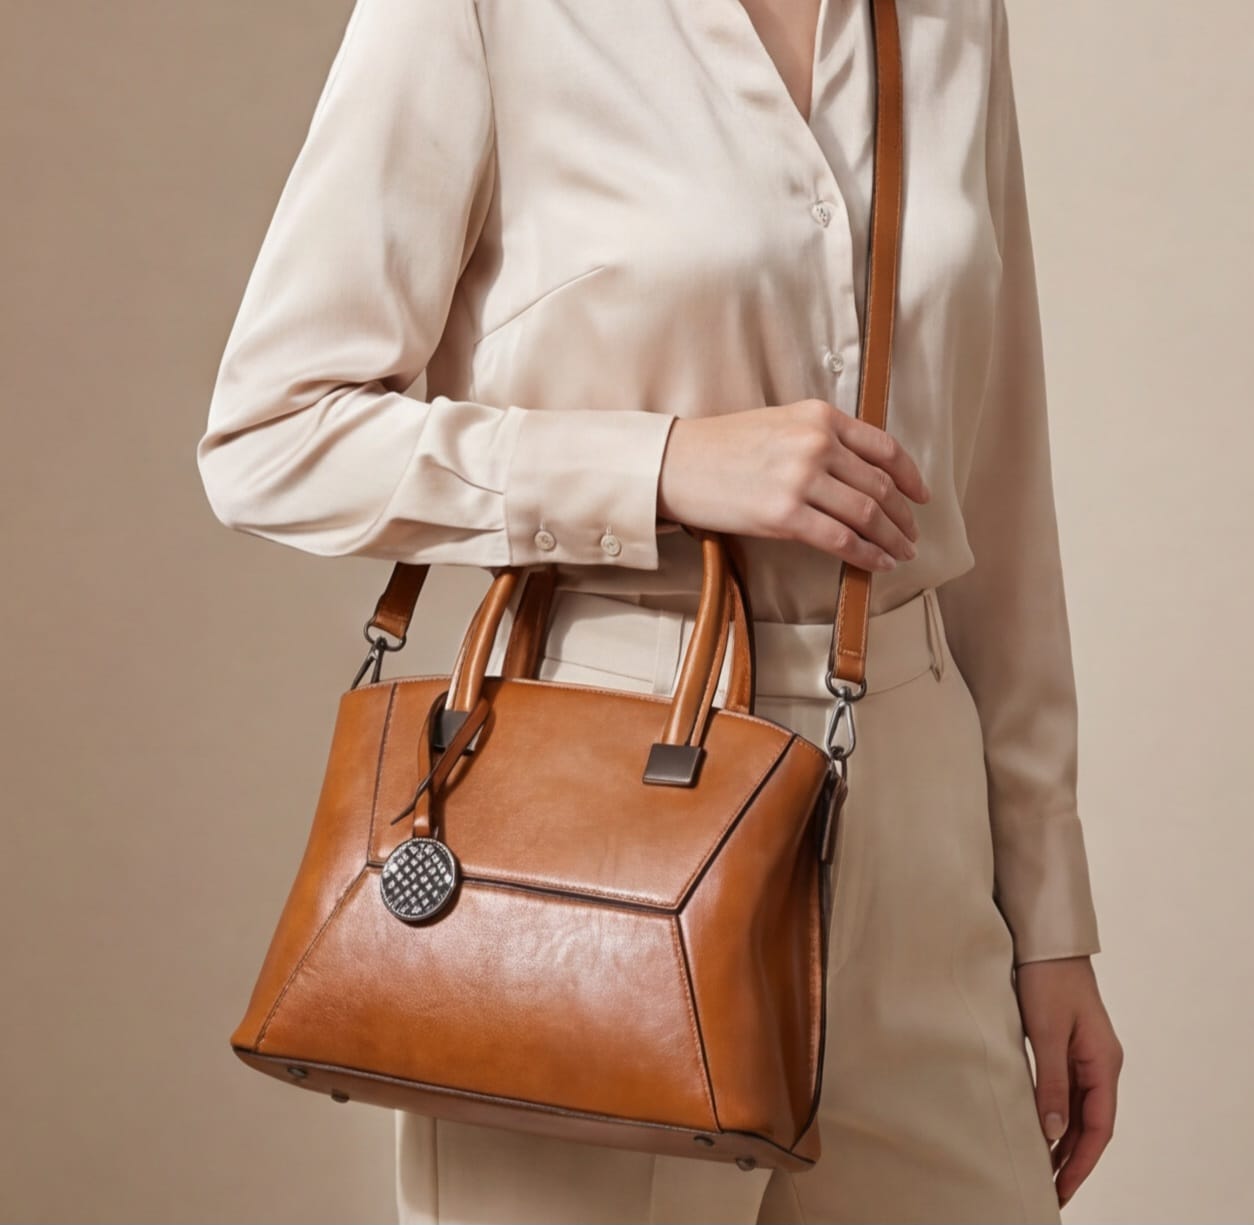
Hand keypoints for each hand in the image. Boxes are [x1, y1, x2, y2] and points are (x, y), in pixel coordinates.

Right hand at [656, 399, 929, 569]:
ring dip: (892, 538)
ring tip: (901, 553)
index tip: (920, 497)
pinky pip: (841, 539)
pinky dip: (867, 555)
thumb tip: (861, 474)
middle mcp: (816, 444)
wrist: (676, 464)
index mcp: (819, 417)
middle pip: (880, 486)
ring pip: (867, 514)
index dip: (910, 477)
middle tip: (912, 535)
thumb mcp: (780, 423)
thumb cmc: (722, 447)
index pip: (883, 448)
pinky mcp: (785, 515)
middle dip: (903, 516)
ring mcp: (801, 480)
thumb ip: (821, 438)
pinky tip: (877, 564)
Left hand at [1014, 955, 1123, 1209]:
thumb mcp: (1047, 1033)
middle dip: (1072, 1159)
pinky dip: (1055, 1114)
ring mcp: (1083, 1054)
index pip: (1099, 1127)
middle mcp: (1098, 1062)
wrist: (1045, 940)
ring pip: (1078, 1109)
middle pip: (1090, 1123)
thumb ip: (1051, 1082)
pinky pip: (1065, 1090)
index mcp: (1103, 1062)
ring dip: (1063, 1139)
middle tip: (1051, 1190)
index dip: (1082, 1162)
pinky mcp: (1066, 1044)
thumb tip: (1054, 1132)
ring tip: (1043, 1170)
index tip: (1063, 1189)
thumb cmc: (1047, 979)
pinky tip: (1039, 1129)